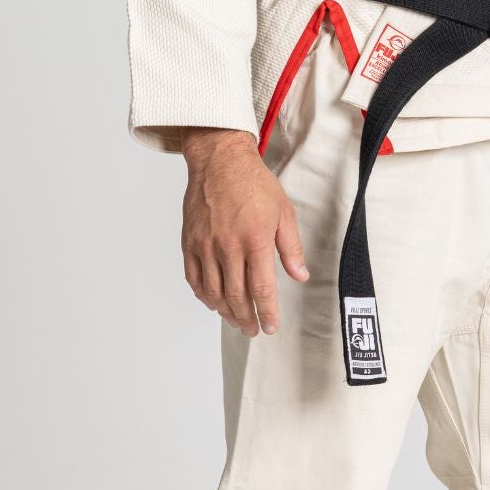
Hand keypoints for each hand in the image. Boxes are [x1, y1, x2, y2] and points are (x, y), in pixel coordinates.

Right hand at [176, 129, 309, 334]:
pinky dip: (203, 295)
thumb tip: (299, 276)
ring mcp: (205, 245)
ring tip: (236, 320)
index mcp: (255, 239)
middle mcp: (228, 246)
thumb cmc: (253, 183)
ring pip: (213, 292)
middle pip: (236, 296)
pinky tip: (213, 302)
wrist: (219, 160)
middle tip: (254, 329)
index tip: (271, 327)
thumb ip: (291, 248)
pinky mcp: (189, 242)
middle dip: (247, 319)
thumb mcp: (283, 212)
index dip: (267, 312)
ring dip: (226, 312)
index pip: (262, 288)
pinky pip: (194, 278)